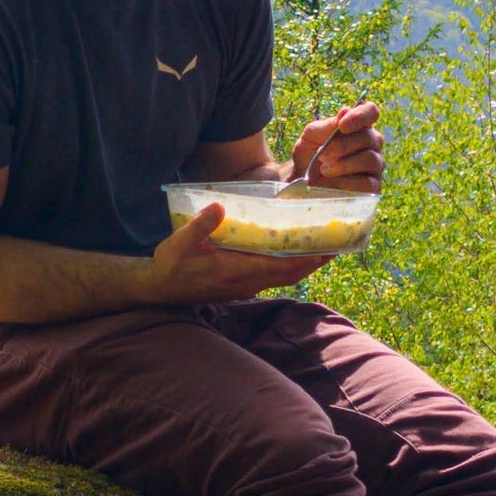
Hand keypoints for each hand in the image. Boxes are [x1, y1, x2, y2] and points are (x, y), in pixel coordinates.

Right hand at [145, 203, 326, 301]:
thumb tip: (220, 206)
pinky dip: (287, 268)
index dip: (305, 260)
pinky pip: (272, 278)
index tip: (327, 249)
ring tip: (321, 249)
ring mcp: (244, 287)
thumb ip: (201, 225)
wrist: (159, 290)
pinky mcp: (240, 287)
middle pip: (289, 275)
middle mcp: (245, 283)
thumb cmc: (170, 265)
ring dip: (302, 266)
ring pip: (282, 278)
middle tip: (336, 246)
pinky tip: (291, 255)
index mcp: (235, 271)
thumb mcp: (180, 242)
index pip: (280, 267)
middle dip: (313, 262)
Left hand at [287, 101, 385, 191]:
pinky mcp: (372, 188)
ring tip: (324, 169)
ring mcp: (375, 166)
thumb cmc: (309, 155)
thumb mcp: (311, 136)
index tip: (342, 126)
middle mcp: (371, 144)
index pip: (370, 112)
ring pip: (369, 159)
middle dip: (343, 146)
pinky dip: (346, 182)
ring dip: (343, 164)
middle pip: (369, 137)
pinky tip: (332, 183)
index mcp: (358, 126)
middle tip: (322, 154)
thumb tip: (346, 111)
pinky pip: (367, 183)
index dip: (360, 116)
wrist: (302, 182)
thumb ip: (328, 125)